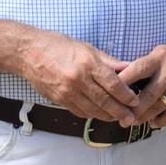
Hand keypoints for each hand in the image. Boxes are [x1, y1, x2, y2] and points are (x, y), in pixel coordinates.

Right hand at [18, 31, 138, 125]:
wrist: (30, 53)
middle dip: (120, 111)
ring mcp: (67, 91)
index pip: (113, 84)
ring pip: (92, 110)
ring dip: (107, 116)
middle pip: (104, 101)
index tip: (135, 101)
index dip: (126, 95)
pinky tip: (100, 114)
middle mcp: (78, 79)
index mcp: (88, 63)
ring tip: (118, 118)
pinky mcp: (59, 100)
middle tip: (131, 118)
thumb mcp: (87, 48)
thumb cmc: (59, 46)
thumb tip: (129, 68)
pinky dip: (92, 114)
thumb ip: (109, 61)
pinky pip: (79, 111)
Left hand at [118, 39, 165, 127]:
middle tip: (121, 118)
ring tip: (133, 122)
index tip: (109, 93)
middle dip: (132, 109)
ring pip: (159, 106)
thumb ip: (143, 66)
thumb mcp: (160, 53)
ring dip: (144, 117)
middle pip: (148, 95)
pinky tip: (152, 122)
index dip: (123, 82)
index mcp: (160, 57)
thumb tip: (119, 81)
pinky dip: (160, 120)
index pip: (137, 69)